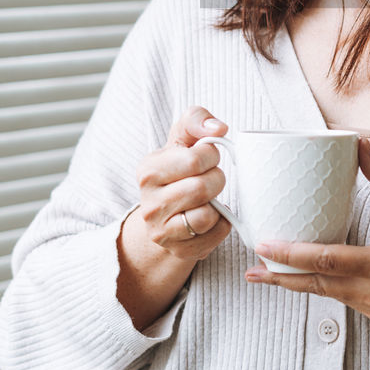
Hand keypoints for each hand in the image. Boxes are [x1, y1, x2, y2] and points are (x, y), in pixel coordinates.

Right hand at [133, 106, 233, 259]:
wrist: (166, 213)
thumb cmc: (179, 168)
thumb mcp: (182, 138)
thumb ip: (196, 120)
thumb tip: (218, 128)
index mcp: (148, 170)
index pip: (195, 158)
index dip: (211, 155)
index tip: (205, 158)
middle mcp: (149, 204)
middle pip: (203, 187)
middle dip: (217, 179)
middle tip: (211, 179)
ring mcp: (161, 231)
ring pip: (207, 215)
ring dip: (218, 203)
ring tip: (208, 198)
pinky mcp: (178, 250)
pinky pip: (215, 235)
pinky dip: (221, 224)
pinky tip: (210, 216)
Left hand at [244, 138, 369, 321]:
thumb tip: (359, 144)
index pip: (330, 261)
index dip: (294, 255)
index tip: (267, 245)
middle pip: (318, 286)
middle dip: (282, 276)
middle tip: (251, 266)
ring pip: (326, 295)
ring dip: (295, 282)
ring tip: (265, 271)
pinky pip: (339, 299)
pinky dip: (318, 287)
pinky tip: (300, 276)